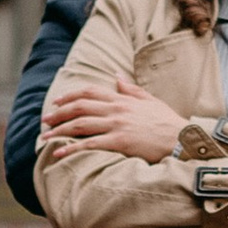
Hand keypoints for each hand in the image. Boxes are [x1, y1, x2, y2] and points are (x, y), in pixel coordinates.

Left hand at [40, 77, 185, 163]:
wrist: (182, 139)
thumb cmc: (167, 122)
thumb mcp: (150, 100)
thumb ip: (130, 89)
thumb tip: (116, 75)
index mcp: (122, 99)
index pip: (90, 92)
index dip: (70, 95)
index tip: (57, 102)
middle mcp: (117, 109)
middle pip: (80, 107)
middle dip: (59, 113)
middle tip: (45, 120)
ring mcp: (117, 125)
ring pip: (80, 124)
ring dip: (60, 130)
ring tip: (45, 136)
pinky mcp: (119, 142)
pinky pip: (90, 144)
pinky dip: (72, 147)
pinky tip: (59, 152)